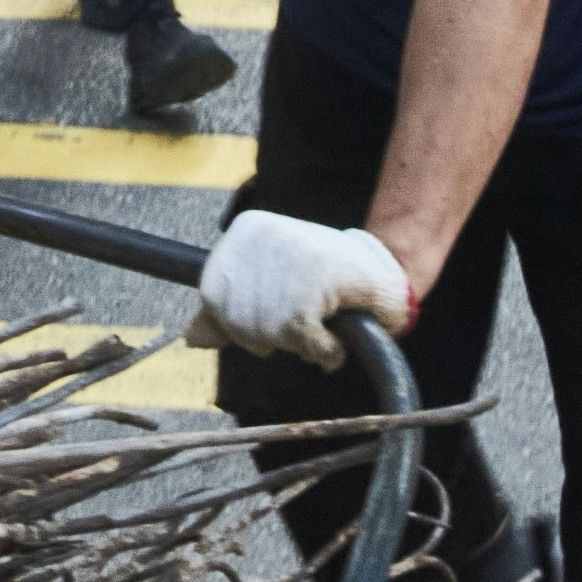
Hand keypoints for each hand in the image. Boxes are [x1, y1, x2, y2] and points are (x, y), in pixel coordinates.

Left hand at [184, 209, 414, 367]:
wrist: (390, 269)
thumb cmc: (327, 279)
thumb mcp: (268, 285)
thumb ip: (227, 309)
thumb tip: (191, 338)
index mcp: (247, 230)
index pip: (212, 295)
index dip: (240, 322)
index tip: (274, 316)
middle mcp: (264, 238)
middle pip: (237, 320)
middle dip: (272, 336)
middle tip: (305, 321)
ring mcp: (290, 259)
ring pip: (267, 333)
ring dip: (298, 345)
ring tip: (321, 326)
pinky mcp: (316, 284)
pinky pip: (303, 341)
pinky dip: (322, 351)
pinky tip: (335, 340)